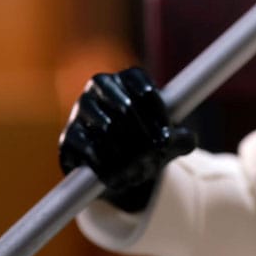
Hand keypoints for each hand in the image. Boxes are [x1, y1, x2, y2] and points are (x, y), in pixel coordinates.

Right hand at [59, 66, 196, 212]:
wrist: (115, 163)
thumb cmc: (147, 140)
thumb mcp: (169, 139)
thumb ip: (182, 138)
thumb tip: (187, 141)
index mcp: (128, 78)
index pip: (144, 90)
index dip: (158, 115)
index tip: (167, 138)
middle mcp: (101, 86)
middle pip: (126, 107)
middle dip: (144, 136)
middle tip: (157, 155)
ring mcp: (81, 109)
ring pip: (107, 127)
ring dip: (128, 153)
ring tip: (142, 170)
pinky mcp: (68, 137)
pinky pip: (89, 149)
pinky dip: (108, 166)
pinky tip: (120, 177)